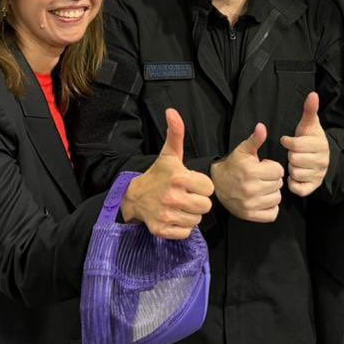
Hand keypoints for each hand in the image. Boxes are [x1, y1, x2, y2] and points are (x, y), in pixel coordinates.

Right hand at [120, 109, 213, 238]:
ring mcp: (167, 215)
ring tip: (180, 206)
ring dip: (191, 214)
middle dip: (198, 201)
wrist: (134, 198)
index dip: (202, 186)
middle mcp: (173, 197)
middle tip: (186, 196)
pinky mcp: (162, 230)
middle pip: (206, 206)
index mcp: (179, 177)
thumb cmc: (158, 175)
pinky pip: (186, 232)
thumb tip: (172, 111)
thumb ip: (176, 134)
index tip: (191, 183)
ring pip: (197, 220)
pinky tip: (174, 217)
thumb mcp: (169, 155)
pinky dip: (182, 227)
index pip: (209, 188)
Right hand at [210, 124, 282, 221]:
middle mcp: (251, 189)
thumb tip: (262, 127)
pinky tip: (262, 199)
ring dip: (272, 193)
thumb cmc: (233, 166)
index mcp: (251, 172)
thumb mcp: (243, 150)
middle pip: (279, 184)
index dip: (273, 167)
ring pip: (277, 198)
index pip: (279, 171)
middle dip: (272, 180)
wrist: (216, 184)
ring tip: (261, 188)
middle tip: (261, 178)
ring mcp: (251, 204)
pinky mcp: (250, 215)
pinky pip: (272, 214)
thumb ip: (255, 139)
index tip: (263, 167)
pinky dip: (270, 208)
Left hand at [280, 92, 329, 196]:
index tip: (288, 141)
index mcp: (321, 145)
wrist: (321, 158)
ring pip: (294, 172)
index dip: (288, 142)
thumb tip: (313, 94)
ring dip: (291, 168)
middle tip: (295, 154)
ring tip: (296, 163)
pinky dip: (293, 182)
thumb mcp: (309, 124)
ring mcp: (318, 175)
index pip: (295, 145)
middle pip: (294, 159)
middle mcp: (322, 161)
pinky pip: (297, 188)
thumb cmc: (310, 139)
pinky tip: (295, 175)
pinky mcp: (313, 187)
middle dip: (291, 156)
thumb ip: (310, 110)